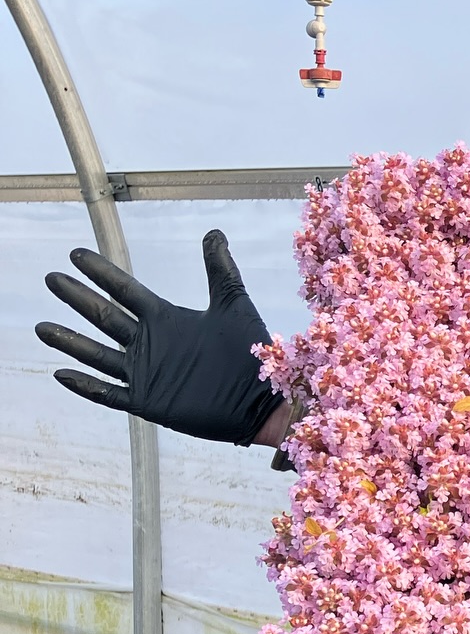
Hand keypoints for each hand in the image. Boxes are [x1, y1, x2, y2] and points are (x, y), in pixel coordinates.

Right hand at [35, 230, 284, 444]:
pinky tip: (61, 373)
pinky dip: (85, 385)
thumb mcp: (233, 304)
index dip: (101, 273)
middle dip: (78, 298)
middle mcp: (150, 343)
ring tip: (42, 327)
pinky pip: (109, 393)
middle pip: (105, 316)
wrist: (263, 401)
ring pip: (98, 354)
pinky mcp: (149, 401)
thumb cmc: (250, 354)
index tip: (76, 254)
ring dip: (70, 341)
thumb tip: (214, 232)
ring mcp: (146, 373)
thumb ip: (220, 270)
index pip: (125, 290)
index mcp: (165, 318)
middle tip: (51, 279)